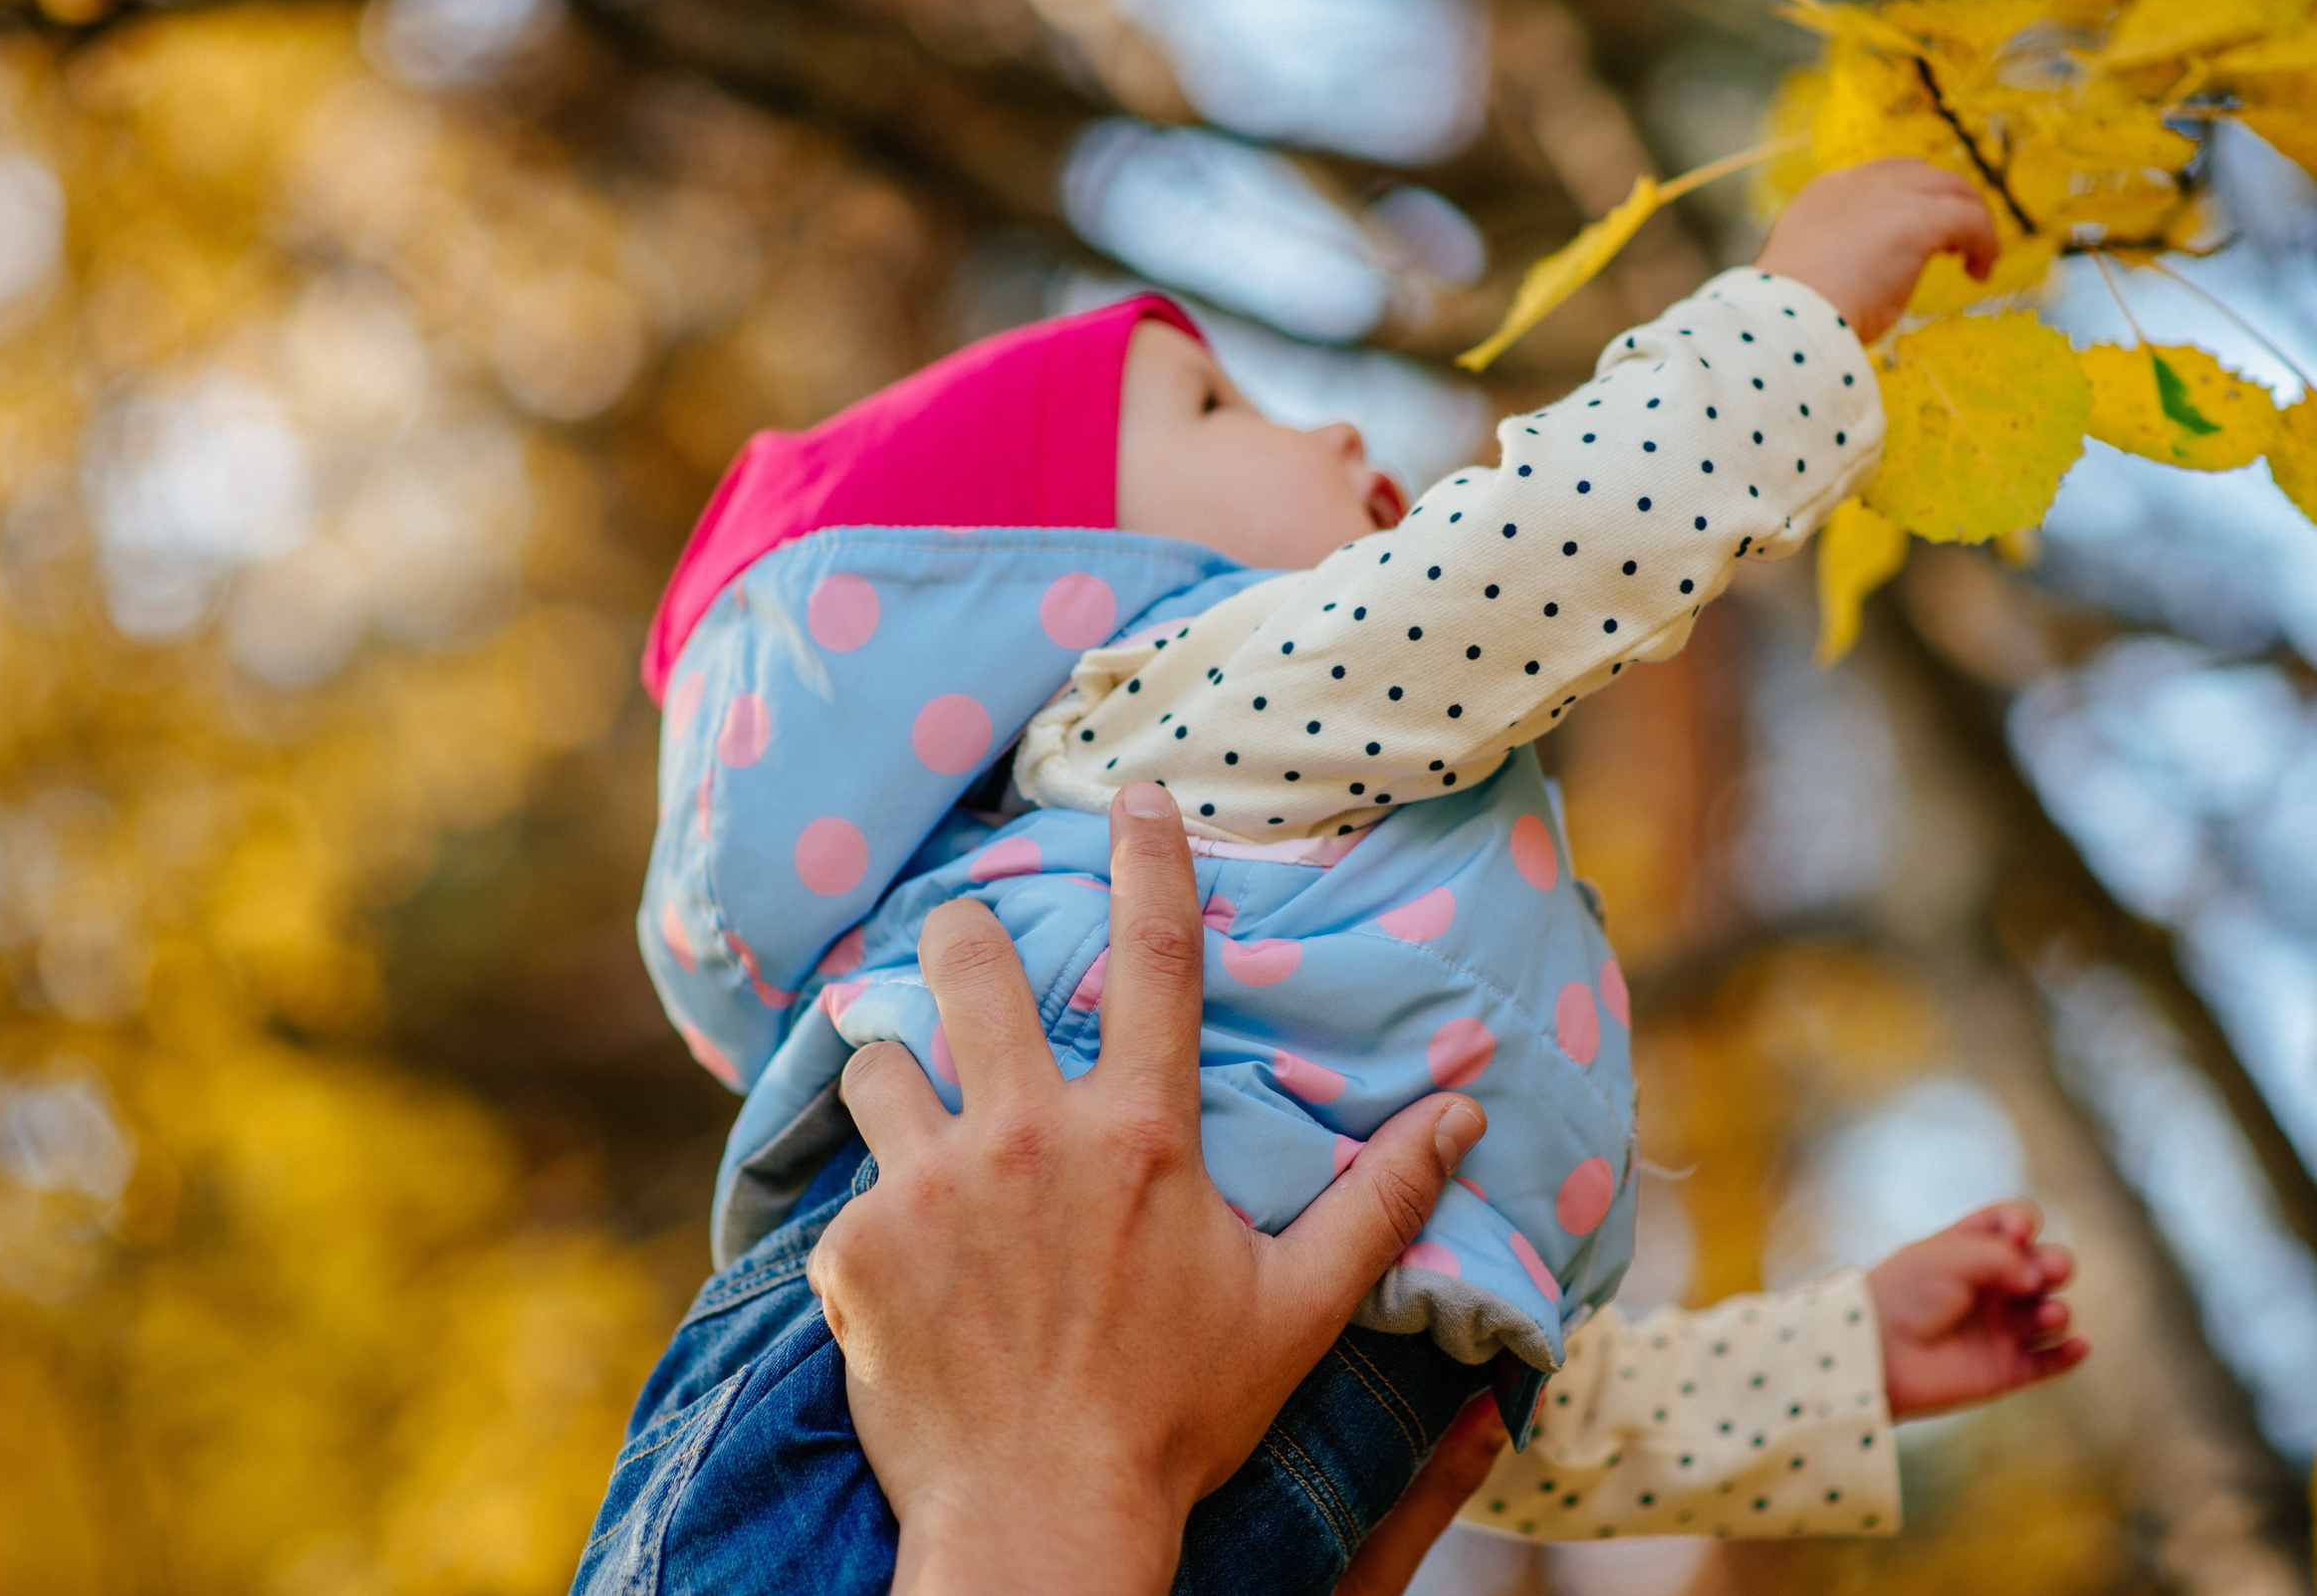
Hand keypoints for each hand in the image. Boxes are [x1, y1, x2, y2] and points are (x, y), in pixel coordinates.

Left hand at [810, 781, 1488, 1595]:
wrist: (1040, 1522)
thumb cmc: (1178, 1416)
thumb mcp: (1296, 1306)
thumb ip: (1381, 1200)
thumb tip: (1467, 1110)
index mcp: (1138, 1137)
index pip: (1155, 957)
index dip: (1149, 860)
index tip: (1134, 794)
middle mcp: (1025, 1136)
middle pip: (967, 963)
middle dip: (961, 935)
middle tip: (965, 953)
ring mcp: (928, 1187)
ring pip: (878, 1061)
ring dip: (898, 1078)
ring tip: (921, 1128)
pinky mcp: (854, 1249)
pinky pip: (848, 1192)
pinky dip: (873, 1219)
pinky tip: (906, 1275)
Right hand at [1754, 157, 1999, 342]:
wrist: (1790, 315)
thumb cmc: (1796, 311)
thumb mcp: (1817, 271)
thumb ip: (1845, 258)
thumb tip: (1874, 277)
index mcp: (1828, 193)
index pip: (1881, 180)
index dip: (1907, 202)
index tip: (1916, 238)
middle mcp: (1861, 182)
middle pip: (1921, 174)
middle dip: (1944, 203)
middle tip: (1955, 245)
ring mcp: (1892, 193)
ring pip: (1952, 188)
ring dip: (1968, 220)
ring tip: (1974, 259)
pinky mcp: (1921, 216)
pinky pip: (1970, 218)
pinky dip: (1984, 242)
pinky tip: (1980, 272)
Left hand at [1869, 1200, 2086, 1418]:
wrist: (1876, 1353)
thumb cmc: (1902, 1295)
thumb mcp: (1948, 1256)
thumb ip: (2001, 1256)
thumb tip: (2039, 1278)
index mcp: (1970, 1249)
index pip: (2014, 1225)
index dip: (2023, 1224)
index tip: (2017, 1232)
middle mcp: (1991, 1286)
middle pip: (2044, 1267)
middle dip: (2054, 1265)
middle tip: (2045, 1273)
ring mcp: (2000, 1327)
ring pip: (2052, 1313)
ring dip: (2057, 1311)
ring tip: (2046, 1314)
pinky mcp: (2006, 1369)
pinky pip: (2052, 1361)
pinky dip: (2071, 1353)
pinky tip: (2080, 1344)